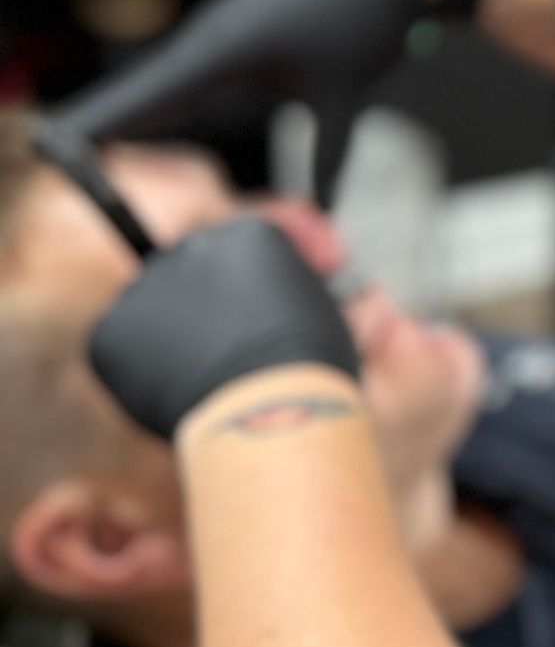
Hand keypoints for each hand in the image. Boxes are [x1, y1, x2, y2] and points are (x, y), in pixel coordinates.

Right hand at [59, 0, 438, 204]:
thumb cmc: (362, 23)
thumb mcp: (345, 96)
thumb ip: (329, 157)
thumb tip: (323, 212)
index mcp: (227, 48)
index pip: (154, 94)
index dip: (110, 120)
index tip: (68, 142)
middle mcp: (211, 33)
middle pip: (150, 86)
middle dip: (112, 119)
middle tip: (67, 151)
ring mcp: (221, 23)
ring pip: (172, 74)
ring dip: (140, 104)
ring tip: (96, 138)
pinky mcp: (235, 22)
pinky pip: (194, 62)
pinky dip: (171, 86)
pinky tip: (150, 110)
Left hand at [89, 218, 360, 440]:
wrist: (266, 411)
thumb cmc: (308, 372)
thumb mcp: (332, 316)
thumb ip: (310, 297)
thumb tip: (351, 301)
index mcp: (250, 236)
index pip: (249, 257)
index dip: (266, 292)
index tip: (278, 319)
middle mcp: (191, 248)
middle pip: (201, 276)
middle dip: (221, 311)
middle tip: (246, 354)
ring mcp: (147, 288)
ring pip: (161, 309)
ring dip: (183, 337)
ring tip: (217, 379)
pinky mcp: (112, 332)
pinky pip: (126, 347)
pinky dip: (145, 369)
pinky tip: (180, 388)